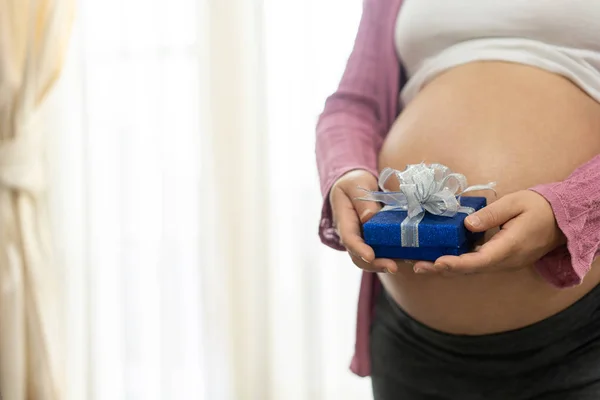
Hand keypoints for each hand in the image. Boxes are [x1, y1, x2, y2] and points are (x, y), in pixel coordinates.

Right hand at [330, 169, 398, 273]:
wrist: (355, 186)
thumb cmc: (353, 183)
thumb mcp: (355, 185)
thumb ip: (361, 200)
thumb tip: (369, 217)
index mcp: (344, 221)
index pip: (349, 239)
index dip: (359, 249)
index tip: (370, 256)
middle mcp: (353, 235)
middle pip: (359, 257)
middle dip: (375, 264)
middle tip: (393, 267)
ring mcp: (364, 240)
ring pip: (372, 259)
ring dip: (387, 264)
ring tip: (406, 264)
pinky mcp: (377, 240)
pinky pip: (384, 252)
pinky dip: (396, 256)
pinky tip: (412, 257)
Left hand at [412, 190, 565, 274]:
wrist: (563, 221)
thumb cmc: (539, 208)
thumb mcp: (516, 203)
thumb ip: (492, 214)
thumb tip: (467, 224)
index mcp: (509, 247)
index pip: (479, 260)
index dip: (456, 264)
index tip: (438, 262)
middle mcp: (505, 260)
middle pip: (470, 269)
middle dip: (443, 269)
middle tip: (418, 266)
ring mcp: (504, 263)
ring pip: (472, 270)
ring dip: (447, 269)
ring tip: (422, 264)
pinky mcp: (501, 260)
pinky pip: (477, 265)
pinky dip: (458, 264)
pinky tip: (440, 259)